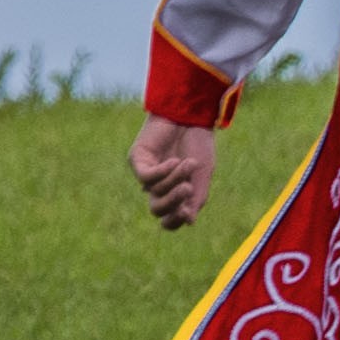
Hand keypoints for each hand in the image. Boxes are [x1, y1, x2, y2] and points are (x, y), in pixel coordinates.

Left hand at [127, 112, 228, 230]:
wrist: (191, 117)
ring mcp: (146, 173)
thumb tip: (189, 222)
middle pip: (157, 210)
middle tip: (188, 190)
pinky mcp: (137, 159)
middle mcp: (157, 187)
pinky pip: (145, 176)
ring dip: (175, 178)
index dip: (176, 220)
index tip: (188, 213)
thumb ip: (196, 198)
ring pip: (155, 190)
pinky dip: (161, 172)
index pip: (168, 219)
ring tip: (190, 163)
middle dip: (173, 203)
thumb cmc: (198, 145)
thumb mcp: (202, 175)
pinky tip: (174, 161)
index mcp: (174, 194)